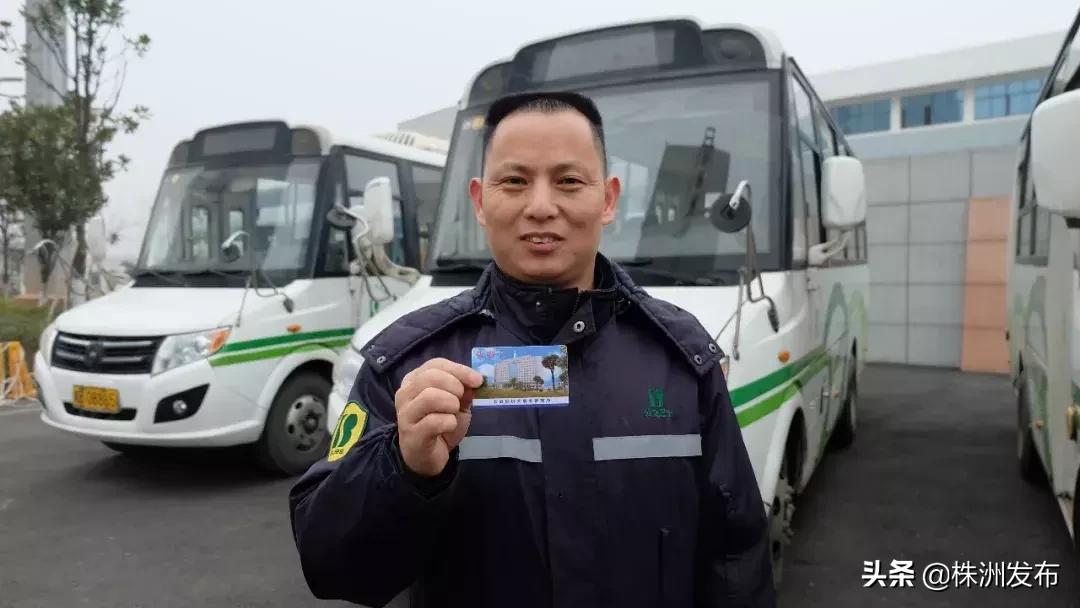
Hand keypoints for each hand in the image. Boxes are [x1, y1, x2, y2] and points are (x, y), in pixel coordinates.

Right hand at [395, 357, 482, 476]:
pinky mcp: (411, 433)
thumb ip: (463, 390)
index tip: (478, 380)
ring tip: (454, 412)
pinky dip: (448, 422)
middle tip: (461, 400)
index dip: (459, 370)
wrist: (427, 456)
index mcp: (415, 379)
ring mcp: (405, 413)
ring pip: (429, 396)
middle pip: (430, 377)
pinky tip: (449, 426)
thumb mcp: (456, 403)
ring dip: (450, 404)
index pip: (436, 364)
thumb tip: (476, 380)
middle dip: (454, 386)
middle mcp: (405, 393)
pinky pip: (433, 421)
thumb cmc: (440, 424)